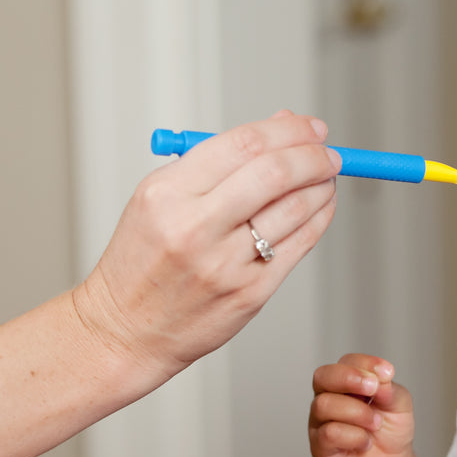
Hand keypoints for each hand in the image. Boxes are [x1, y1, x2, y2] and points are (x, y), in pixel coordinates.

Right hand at [75, 111, 341, 379]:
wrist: (126, 330)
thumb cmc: (145, 258)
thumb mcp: (160, 197)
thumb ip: (219, 161)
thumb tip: (282, 125)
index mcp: (167, 193)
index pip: (243, 144)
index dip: (288, 130)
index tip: (310, 127)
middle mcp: (195, 227)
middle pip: (275, 173)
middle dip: (314, 155)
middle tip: (330, 151)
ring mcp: (225, 264)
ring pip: (295, 208)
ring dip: (322, 185)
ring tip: (327, 176)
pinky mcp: (250, 293)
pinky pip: (300, 245)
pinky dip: (319, 218)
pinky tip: (321, 206)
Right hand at [308, 354, 415, 456]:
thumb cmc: (391, 431)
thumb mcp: (400, 405)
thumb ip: (389, 390)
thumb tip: (378, 378)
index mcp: (347, 383)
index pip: (347, 362)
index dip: (366, 363)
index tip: (388, 372)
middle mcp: (329, 398)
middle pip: (322, 376)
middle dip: (349, 377)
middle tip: (373, 388)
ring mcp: (321, 423)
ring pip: (324, 405)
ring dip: (357, 412)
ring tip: (376, 423)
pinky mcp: (320, 448)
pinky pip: (328, 433)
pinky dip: (354, 435)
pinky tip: (366, 442)